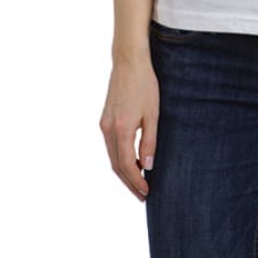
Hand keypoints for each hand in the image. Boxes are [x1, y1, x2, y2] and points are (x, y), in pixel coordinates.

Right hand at [99, 57, 159, 201]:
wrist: (128, 63)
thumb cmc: (145, 85)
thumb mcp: (153, 114)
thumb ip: (150, 142)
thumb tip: (147, 167)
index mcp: (121, 130)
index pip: (126, 165)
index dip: (136, 181)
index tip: (146, 192)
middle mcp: (108, 130)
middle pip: (116, 165)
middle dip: (129, 182)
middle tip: (142, 195)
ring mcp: (104, 125)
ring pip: (112, 157)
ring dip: (124, 171)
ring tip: (138, 182)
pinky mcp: (104, 120)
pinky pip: (110, 146)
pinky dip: (119, 158)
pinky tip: (132, 161)